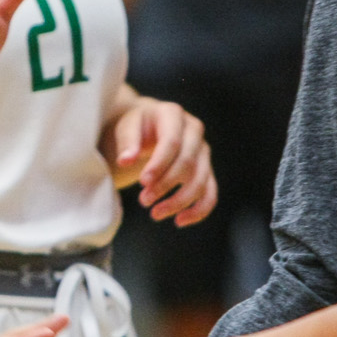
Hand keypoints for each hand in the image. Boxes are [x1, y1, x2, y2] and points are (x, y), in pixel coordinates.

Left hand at [104, 97, 215, 225]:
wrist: (146, 126)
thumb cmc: (134, 126)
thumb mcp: (126, 127)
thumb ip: (127, 142)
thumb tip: (126, 160)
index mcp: (173, 114)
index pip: (171, 142)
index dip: (159, 165)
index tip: (143, 182)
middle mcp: (194, 131)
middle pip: (188, 163)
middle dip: (166, 185)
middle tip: (144, 200)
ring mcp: (203, 151)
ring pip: (201, 181)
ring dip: (179, 201)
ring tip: (155, 213)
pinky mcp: (206, 170)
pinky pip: (210, 193)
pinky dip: (198, 210)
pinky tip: (179, 221)